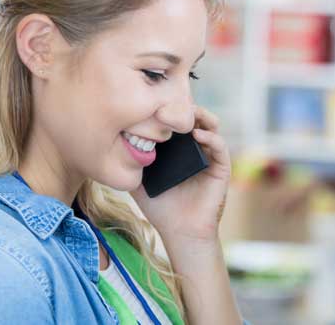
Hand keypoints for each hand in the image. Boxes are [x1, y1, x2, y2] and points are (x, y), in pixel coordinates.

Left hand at [131, 106, 230, 245]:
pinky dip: (211, 137)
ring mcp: (210, 157)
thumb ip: (130, 163)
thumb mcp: (139, 180)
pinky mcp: (221, 169)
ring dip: (201, 115)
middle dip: (184, 106)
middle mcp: (196, 148)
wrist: (180, 232)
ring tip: (187, 112)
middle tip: (169, 102)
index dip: (169, 108)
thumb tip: (112, 143)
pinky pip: (220, 147)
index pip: (176, 120)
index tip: (154, 101)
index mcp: (178, 149)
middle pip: (194, 117)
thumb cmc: (161, 207)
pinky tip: (197, 134)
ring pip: (211, 125)